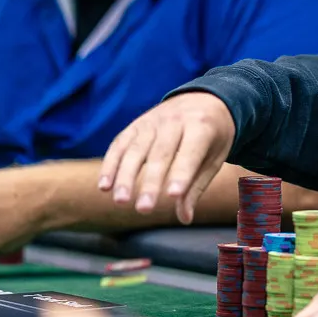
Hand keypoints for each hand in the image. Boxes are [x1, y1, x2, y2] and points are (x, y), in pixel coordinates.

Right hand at [97, 92, 235, 224]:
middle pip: (160, 153)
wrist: (203, 98)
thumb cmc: (211, 135)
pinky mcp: (135, 125)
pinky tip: (104, 186)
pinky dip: (110, 165)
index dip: (181, 173)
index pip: (190, 152)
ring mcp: (152, 121)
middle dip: (150, 182)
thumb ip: (196, 186)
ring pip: (136, 149)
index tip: (173, 195)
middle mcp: (175, 120)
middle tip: (144, 209)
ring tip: (121, 201)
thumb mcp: (213, 157)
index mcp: (202, 126)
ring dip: (126, 176)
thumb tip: (184, 218)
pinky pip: (120, 144)